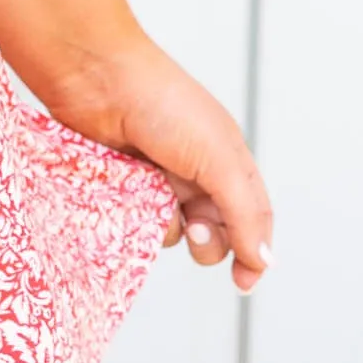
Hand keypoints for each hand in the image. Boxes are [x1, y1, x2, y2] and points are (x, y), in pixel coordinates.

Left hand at [46, 38, 272, 295]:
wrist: (97, 79)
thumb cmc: (164, 104)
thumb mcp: (219, 158)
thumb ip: (245, 211)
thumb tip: (264, 259)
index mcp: (229, 161)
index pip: (253, 217)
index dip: (255, 251)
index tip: (245, 283)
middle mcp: (196, 174)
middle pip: (213, 234)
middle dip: (206, 241)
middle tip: (193, 227)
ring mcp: (156, 182)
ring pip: (171, 233)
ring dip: (166, 223)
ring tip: (153, 192)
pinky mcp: (121, 187)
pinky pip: (134, 223)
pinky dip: (133, 214)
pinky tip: (125, 190)